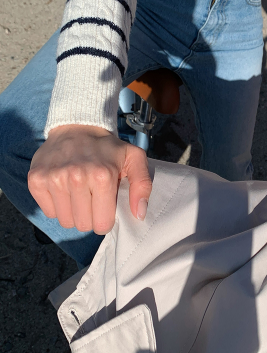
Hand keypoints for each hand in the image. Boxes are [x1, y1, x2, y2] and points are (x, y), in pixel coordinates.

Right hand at [28, 125, 151, 234]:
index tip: (106, 205)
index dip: (106, 218)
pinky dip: (57, 206)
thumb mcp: (134, 159)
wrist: (78, 127)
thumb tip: (139, 214)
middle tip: (92, 198)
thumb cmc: (107, 148)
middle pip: (83, 225)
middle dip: (90, 216)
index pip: (102, 224)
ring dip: (73, 212)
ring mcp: (53, 178)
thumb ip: (143, 186)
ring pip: (65, 221)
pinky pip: (49, 212)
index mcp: (102, 176)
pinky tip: (65, 190)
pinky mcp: (36, 179)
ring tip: (79, 193)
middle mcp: (76, 177)